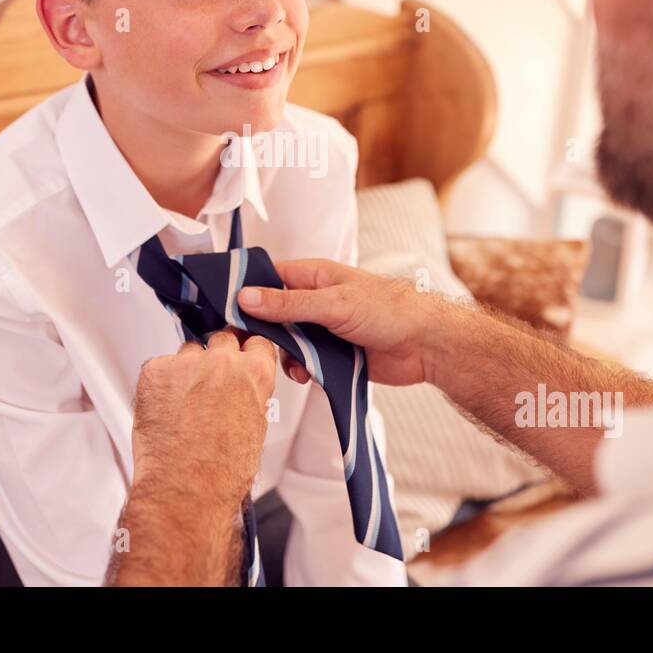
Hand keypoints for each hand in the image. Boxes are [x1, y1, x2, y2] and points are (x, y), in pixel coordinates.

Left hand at [130, 328, 277, 509]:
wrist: (186, 489)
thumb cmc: (221, 472)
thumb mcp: (255, 428)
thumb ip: (249, 395)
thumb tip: (241, 390)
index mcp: (254, 373)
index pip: (255, 341)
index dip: (245, 352)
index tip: (238, 358)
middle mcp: (222, 361)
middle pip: (220, 339)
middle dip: (215, 358)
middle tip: (206, 386)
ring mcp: (186, 364)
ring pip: (187, 353)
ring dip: (186, 371)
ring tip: (182, 406)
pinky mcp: (155, 372)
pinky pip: (158, 368)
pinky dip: (159, 385)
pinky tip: (164, 410)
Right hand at [237, 259, 444, 386]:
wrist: (426, 346)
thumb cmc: (390, 311)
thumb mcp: (333, 304)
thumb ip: (288, 304)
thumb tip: (246, 297)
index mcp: (315, 276)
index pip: (269, 277)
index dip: (247, 290)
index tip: (226, 309)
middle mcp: (316, 300)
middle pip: (274, 313)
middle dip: (264, 331)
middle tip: (253, 346)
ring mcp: (324, 327)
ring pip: (287, 341)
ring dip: (284, 354)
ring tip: (292, 364)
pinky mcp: (333, 353)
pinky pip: (305, 361)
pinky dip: (301, 369)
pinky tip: (307, 375)